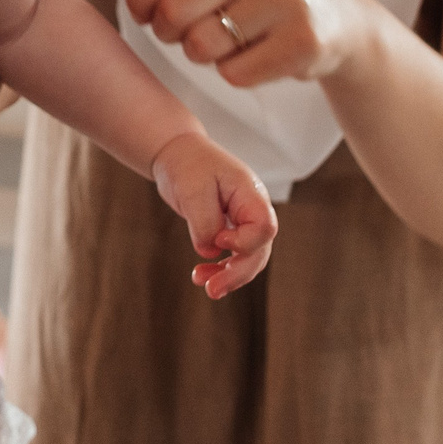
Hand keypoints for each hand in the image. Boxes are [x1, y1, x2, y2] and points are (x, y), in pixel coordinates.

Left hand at [96, 0, 375, 89]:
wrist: (342, 17)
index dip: (139, 3)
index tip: (148, 14)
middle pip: (172, 13)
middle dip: (168, 33)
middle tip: (186, 33)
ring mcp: (286, 0)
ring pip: (201, 47)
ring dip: (201, 55)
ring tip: (224, 41)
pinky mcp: (304, 42)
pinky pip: (235, 74)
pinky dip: (236, 73)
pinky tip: (256, 56)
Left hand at [150, 132, 275, 298]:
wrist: (178, 154)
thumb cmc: (188, 164)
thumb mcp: (193, 189)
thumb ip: (204, 220)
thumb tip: (210, 251)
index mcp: (250, 193)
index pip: (264, 227)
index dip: (245, 242)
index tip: (219, 240)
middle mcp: (252, 209)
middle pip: (259, 249)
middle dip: (238, 273)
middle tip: (212, 290)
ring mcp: (243, 221)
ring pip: (248, 258)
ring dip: (229, 276)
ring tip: (206, 288)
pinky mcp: (229, 229)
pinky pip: (232, 256)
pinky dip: (219, 269)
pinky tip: (201, 276)